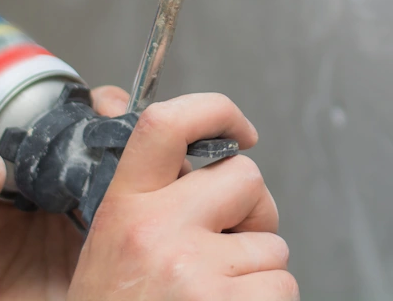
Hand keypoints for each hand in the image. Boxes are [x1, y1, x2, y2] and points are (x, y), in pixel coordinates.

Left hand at [0, 86, 134, 300]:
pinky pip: (134, 237)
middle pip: (118, 148)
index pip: (76, 122)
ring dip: (145, 181)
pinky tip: (139, 224)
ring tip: (139, 184)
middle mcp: (70, 187)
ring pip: (135, 187)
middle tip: (132, 146)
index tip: (106, 108)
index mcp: (34, 166)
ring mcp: (92, 222)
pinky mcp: (105, 258)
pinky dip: (144, 227)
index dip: (98, 108)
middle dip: (134, 140)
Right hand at [68, 93, 296, 299]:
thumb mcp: (111, 250)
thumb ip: (154, 204)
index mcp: (124, 210)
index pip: (167, 125)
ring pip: (272, 246)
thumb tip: (210, 161)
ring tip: (212, 300)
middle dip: (251, 214)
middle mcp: (157, 233)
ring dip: (257, 273)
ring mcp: (194, 274)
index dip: (215, 110)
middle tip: (224, 251)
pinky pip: (281, 289)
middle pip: (247, 180)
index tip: (240, 130)